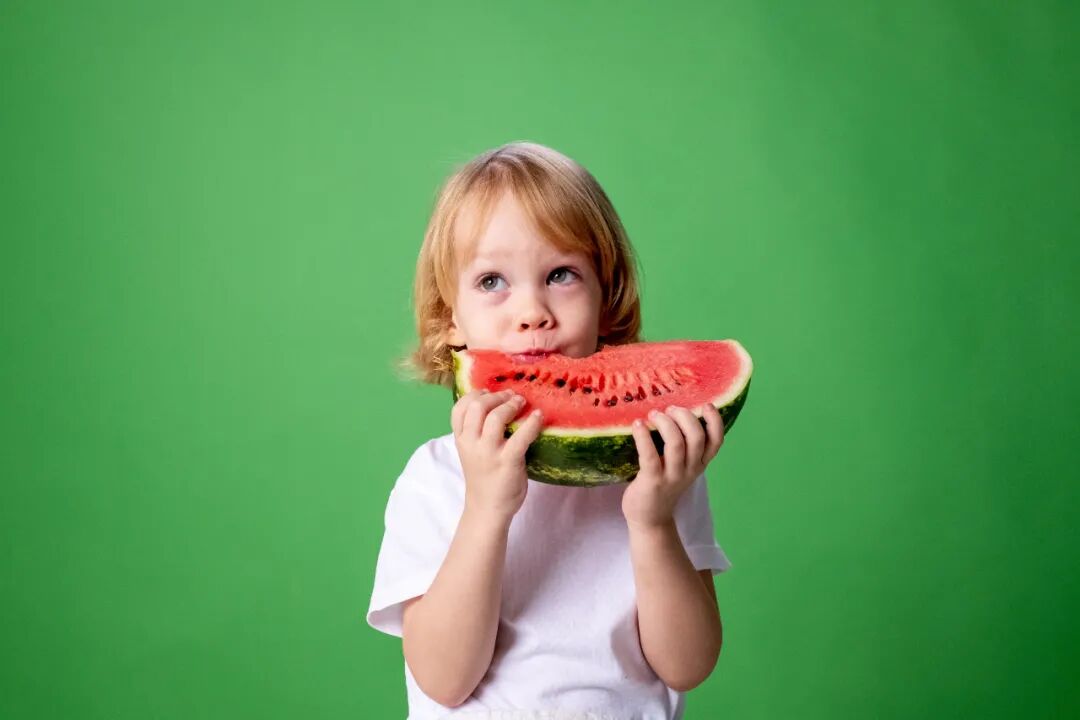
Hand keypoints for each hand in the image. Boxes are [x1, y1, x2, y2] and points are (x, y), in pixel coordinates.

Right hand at [451, 389, 543, 521]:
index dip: (474, 394)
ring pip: (495, 417)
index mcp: (461, 440)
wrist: (487, 509)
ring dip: (510, 405)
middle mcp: (471, 444)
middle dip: (495, 396)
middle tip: (511, 396)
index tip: (488, 392)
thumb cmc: (484, 477)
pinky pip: (521, 436)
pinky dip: (531, 422)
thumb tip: (496, 404)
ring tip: (522, 403)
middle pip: (476, 407)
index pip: (459, 408)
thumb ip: (476, 431)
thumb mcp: (471, 452)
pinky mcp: (508, 462)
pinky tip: (538, 416)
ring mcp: (488, 453)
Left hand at [622, 403, 724, 531]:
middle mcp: (690, 469)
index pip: (716, 441)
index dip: (715, 421)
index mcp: (700, 463)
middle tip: (668, 409)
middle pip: (697, 437)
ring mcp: (672, 476)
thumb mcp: (681, 466)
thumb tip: (673, 411)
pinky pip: (650, 456)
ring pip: (676, 444)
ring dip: (665, 423)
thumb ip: (684, 445)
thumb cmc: (663, 484)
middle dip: (684, 416)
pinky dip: (643, 436)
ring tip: (653, 415)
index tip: (706, 405)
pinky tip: (638, 425)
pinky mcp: (653, 482)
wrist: (650, 518)